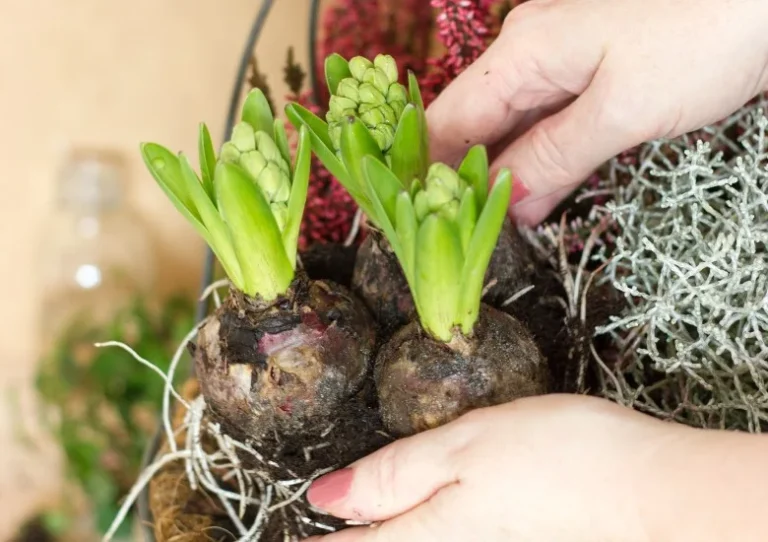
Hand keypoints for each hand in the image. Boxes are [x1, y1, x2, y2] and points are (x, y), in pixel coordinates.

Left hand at [303, 394, 767, 540]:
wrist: (653, 490)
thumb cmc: (559, 459)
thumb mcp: (463, 449)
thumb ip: (393, 476)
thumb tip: (327, 499)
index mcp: (428, 531)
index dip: (319, 540)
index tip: (291, 529)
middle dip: (353, 532)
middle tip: (324, 520)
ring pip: (417, 538)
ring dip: (384, 526)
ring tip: (361, 514)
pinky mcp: (510, 536)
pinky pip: (445, 535)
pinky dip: (420, 522)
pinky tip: (424, 505)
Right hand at [426, 0, 767, 224]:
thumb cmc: (706, 32)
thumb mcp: (622, 110)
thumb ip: (555, 158)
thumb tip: (505, 204)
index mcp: (522, 52)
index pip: (449, 123)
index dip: (429, 175)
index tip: (423, 225)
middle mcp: (531, 50)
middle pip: (475, 125)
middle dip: (465, 182)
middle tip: (458, 239)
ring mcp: (563, 58)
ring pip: (513, 125)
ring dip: (503, 175)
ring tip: (492, 228)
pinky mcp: (595, 69)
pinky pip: (549, 120)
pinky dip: (539, 159)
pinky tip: (536, 194)